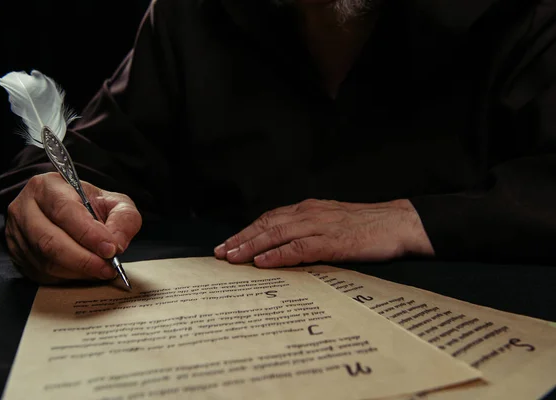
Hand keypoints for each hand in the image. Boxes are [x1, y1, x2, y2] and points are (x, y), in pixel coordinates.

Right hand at [5, 172, 141, 283]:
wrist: (68, 210)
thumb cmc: (89, 204)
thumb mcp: (114, 202)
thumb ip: (124, 218)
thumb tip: (117, 244)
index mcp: (47, 186)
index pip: (64, 210)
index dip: (89, 233)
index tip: (110, 249)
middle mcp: (25, 208)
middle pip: (50, 240)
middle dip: (83, 259)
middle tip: (108, 268)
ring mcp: (16, 234)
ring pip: (45, 260)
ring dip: (78, 271)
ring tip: (101, 271)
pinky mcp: (17, 255)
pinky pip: (41, 274)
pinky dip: (68, 277)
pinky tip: (85, 273)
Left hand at [214, 199, 432, 267]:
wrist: (400, 222)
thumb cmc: (368, 225)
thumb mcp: (333, 223)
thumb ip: (309, 231)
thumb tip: (285, 247)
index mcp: (309, 209)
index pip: (270, 218)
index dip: (247, 231)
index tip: (228, 243)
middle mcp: (310, 214)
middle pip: (267, 224)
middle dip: (241, 239)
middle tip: (220, 252)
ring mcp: (321, 226)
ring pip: (277, 234)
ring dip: (252, 246)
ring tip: (233, 258)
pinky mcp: (333, 241)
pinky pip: (300, 247)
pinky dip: (278, 254)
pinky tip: (263, 262)